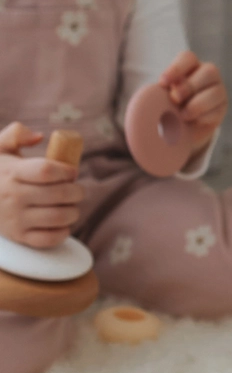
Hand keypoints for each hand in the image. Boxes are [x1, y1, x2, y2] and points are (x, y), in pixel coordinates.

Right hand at [0, 122, 83, 247]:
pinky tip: (63, 223)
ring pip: (58, 217)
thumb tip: (38, 137)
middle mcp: (13, 197)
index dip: (66, 170)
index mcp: (12, 173)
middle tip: (78, 190)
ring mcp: (16, 219)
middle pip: (58, 194)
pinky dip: (63, 232)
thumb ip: (16, 134)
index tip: (72, 171)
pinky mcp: (19, 237)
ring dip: (73, 211)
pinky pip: (49, 239)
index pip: (47, 171)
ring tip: (72, 206)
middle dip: (77, 191)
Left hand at [159, 50, 227, 153]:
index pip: (188, 58)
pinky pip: (217, 110)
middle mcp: (208, 75)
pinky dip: (203, 117)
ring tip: (182, 115)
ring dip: (198, 104)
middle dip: (189, 86)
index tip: (162, 83)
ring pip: (216, 91)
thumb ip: (156, 94)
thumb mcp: (159, 98)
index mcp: (190, 66)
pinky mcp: (222, 109)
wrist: (180, 129)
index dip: (177, 68)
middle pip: (209, 71)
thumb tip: (145, 101)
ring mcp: (218, 91)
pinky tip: (193, 122)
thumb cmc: (166, 107)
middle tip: (174, 99)